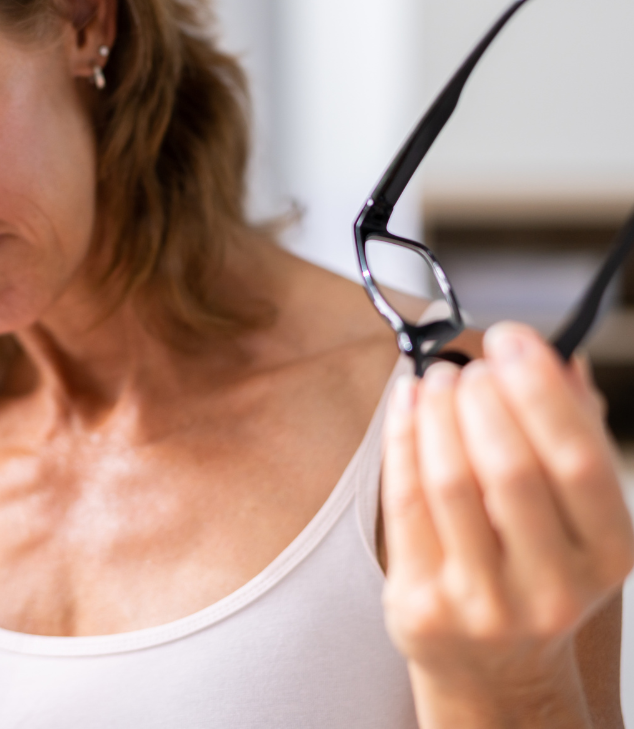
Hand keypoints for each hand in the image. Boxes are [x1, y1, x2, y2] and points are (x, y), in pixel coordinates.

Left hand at [381, 323, 633, 720]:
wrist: (495, 670)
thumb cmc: (535, 569)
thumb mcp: (577, 519)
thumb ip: (573, 439)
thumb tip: (560, 361)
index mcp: (607, 556)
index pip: (578, 460)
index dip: (541, 388)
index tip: (513, 340)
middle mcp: (552, 586)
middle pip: (509, 466)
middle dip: (483, 396)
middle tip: (470, 362)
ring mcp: (484, 602)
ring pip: (450, 480)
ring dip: (439, 410)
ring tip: (438, 375)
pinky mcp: (423, 603)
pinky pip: (404, 500)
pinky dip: (403, 436)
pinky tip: (408, 402)